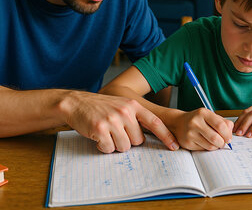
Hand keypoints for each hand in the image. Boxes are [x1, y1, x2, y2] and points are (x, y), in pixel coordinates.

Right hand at [61, 91, 178, 152]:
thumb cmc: (100, 107)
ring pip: (124, 147)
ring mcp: (112, 120)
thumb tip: (146, 138)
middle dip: (128, 141)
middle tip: (116, 132)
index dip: (166, 135)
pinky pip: (109, 149)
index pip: (154, 122)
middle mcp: (125, 112)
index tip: (175, 146)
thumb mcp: (121, 106)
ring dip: (115, 145)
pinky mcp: (100, 129)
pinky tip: (98, 136)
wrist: (77, 103)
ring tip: (106, 133)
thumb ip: (135, 118)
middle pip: (138, 141)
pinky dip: (103, 147)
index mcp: (133, 105)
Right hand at [168, 108, 233, 150]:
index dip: (227, 134)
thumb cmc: (198, 120)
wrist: (178, 123)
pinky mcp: (187, 143)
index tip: (229, 138)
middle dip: (223, 143)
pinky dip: (208, 148)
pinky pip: (203, 149)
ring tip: (215, 143)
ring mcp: (190, 133)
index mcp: (203, 113)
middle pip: (216, 138)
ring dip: (216, 146)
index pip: (220, 125)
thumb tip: (231, 132)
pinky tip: (206, 143)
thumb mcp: (210, 116)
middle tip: (223, 142)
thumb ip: (223, 122)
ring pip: (210, 146)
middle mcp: (195, 122)